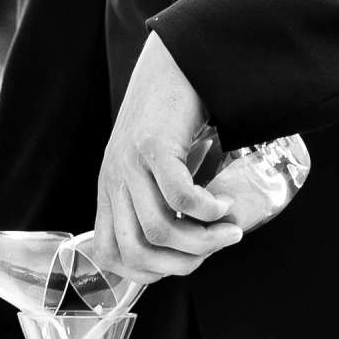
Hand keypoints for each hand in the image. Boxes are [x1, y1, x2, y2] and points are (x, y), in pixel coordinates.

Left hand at [93, 33, 242, 282]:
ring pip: (160, 230)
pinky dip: (206, 211)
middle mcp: (114, 180)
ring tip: (230, 229)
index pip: (109, 255)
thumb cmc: (175, 119)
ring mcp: (130, 163)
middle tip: (213, 250)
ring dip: (203, 241)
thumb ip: (160, 199)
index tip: (183, 262)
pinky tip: (223, 203)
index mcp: (110, 190)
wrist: (177, 64)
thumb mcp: (154, 167)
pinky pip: (179, 197)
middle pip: (135, 252)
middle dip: (181, 265)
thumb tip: (194, 244)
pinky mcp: (153, 146)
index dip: (146, 273)